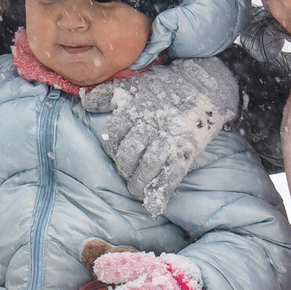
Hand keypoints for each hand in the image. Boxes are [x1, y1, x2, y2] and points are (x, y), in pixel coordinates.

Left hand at [83, 56, 238, 213]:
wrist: (204, 84)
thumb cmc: (165, 86)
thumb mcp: (136, 85)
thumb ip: (109, 94)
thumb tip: (86, 102)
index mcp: (136, 109)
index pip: (114, 134)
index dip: (112, 148)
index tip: (115, 154)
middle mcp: (151, 124)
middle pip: (130, 152)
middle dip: (124, 167)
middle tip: (126, 174)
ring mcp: (170, 138)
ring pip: (149, 165)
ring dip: (140, 182)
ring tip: (136, 190)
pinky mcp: (187, 149)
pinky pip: (172, 174)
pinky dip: (162, 192)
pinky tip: (154, 206)